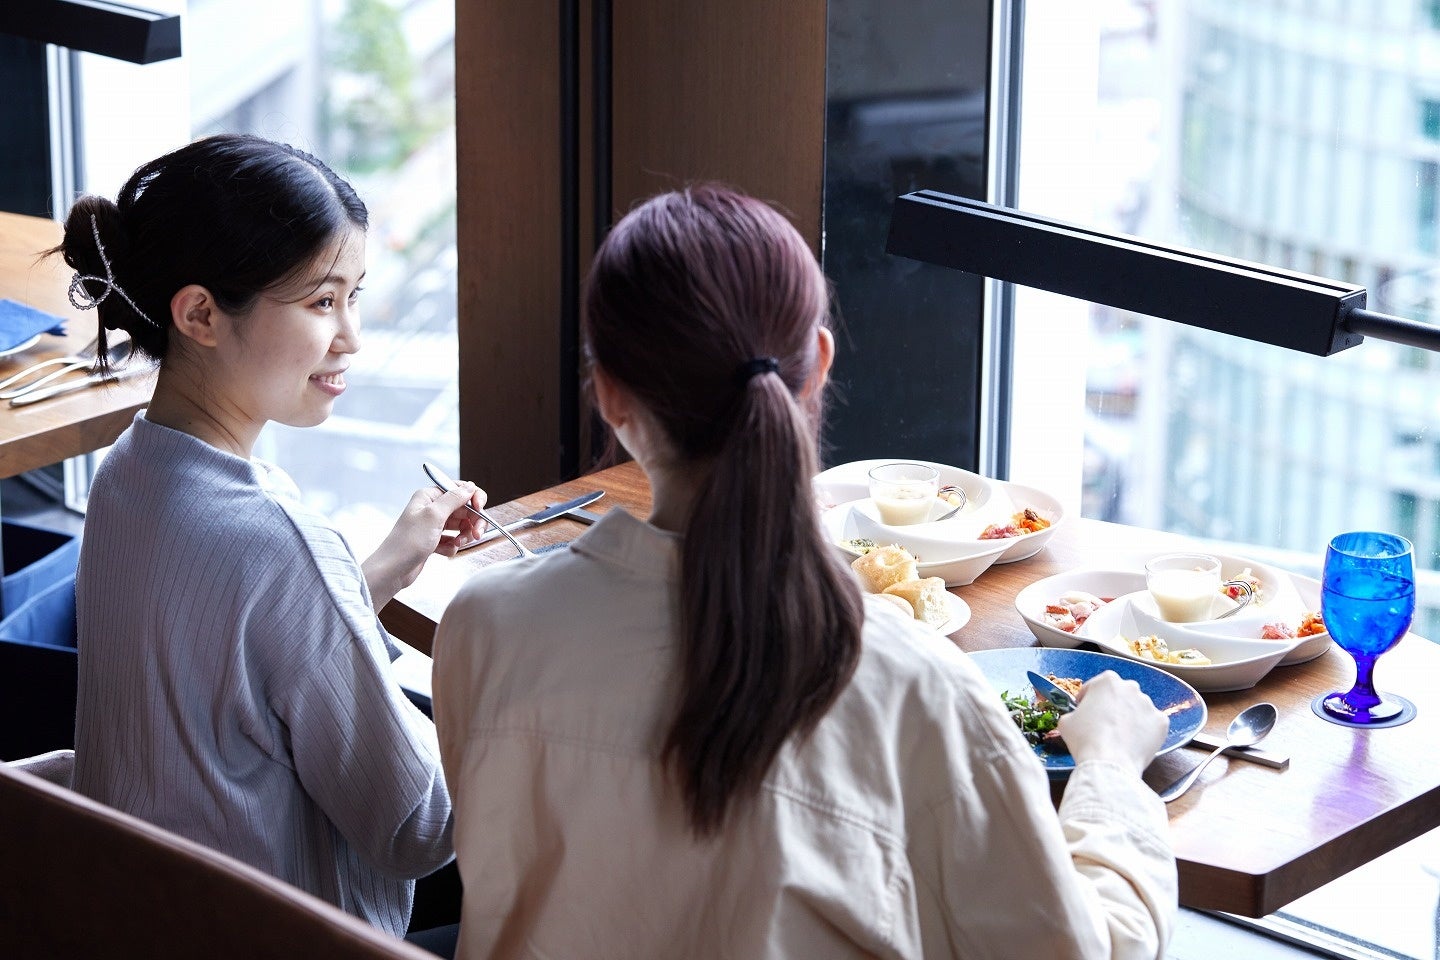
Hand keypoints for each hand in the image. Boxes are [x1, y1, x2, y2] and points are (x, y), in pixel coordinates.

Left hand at [362, 482, 485, 609]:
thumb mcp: (433, 516)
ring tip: (457, 544)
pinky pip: (453, 539)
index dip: (473, 498)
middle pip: (464, 509)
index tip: (480, 510)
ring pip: (461, 525)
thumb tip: (470, 486)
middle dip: (472, 521)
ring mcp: (433, 525)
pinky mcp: (433, 540)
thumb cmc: (407, 542)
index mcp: (429, 496)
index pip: (459, 489)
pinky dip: (453, 546)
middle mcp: (431, 508)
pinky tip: (445, 551)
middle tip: (476, 534)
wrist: (392, 570)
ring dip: (464, 535)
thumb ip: (454, 499)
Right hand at [1056, 670, 1166, 775]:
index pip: (1095, 686)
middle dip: (1112, 706)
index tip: (1085, 710)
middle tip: (1103, 724)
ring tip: (1120, 737)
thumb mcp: (1066, 721)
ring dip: (1130, 718)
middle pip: (1120, 695)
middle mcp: (1130, 687)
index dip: (1087, 699)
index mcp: (1107, 681)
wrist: (1110, 763)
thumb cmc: (1086, 739)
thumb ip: (1074, 712)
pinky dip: (1145, 732)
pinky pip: (1151, 725)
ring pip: (1137, 709)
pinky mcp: (1161, 722)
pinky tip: (1134, 742)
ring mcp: (1148, 705)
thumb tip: (1078, 718)